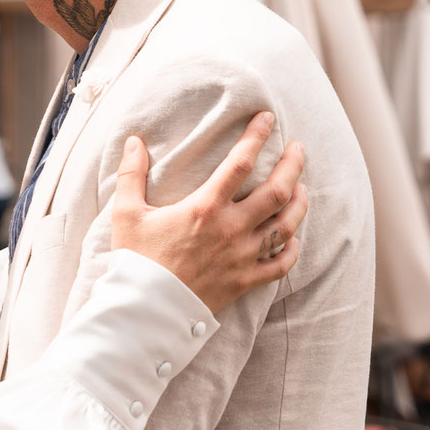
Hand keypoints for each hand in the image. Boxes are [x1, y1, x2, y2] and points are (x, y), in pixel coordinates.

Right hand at [111, 116, 305, 313]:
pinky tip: (293, 238)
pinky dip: (292, 250)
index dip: (257, 136)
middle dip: (293, 165)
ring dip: (299, 203)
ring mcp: (242, 257)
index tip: (267, 119)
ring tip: (302, 188)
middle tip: (298, 149)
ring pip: (286, 226)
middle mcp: (231, 229)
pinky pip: (280, 265)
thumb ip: (131, 175)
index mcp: (205, 207)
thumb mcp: (127, 213)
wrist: (146, 311)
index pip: (241, 162)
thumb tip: (134, 142)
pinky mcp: (245, 282)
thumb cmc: (136, 261)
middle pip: (277, 191)